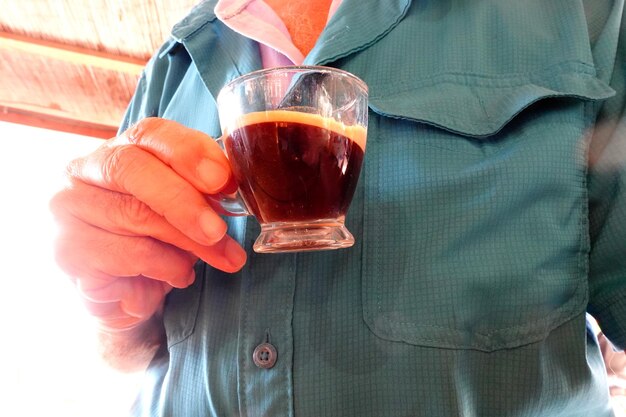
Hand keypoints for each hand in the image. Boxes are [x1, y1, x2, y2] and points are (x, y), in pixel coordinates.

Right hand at [50, 118, 246, 330]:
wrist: (122, 289)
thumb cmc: (157, 237)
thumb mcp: (185, 208)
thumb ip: (202, 191)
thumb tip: (230, 187)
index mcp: (122, 148)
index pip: (151, 133)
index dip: (188, 152)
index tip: (222, 179)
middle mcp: (86, 169)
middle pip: (135, 170)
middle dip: (186, 202)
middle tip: (219, 231)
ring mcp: (69, 208)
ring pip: (136, 216)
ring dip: (188, 243)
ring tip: (220, 259)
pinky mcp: (68, 249)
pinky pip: (130, 255)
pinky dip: (167, 267)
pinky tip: (179, 275)